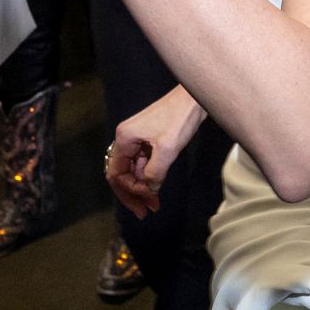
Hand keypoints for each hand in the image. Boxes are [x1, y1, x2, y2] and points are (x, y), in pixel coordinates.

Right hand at [106, 85, 206, 219]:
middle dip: (132, 193)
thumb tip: (149, 189)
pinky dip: (148, 175)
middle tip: (146, 211)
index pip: (115, 174)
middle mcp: (125, 138)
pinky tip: (157, 185)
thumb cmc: (179, 120)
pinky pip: (142, 161)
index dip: (127, 192)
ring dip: (141, 186)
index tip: (145, 204)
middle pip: (121, 173)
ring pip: (132, 168)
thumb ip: (154, 173)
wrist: (193, 97)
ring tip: (155, 203)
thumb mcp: (167, 150)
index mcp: (124, 139)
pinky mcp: (147, 137)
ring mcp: (136, 137)